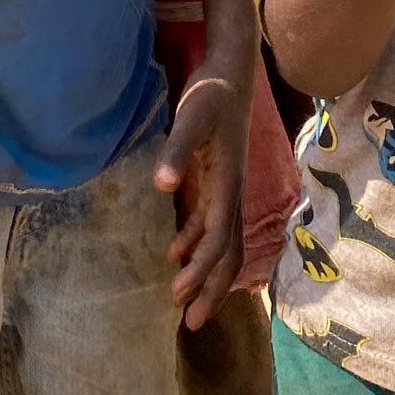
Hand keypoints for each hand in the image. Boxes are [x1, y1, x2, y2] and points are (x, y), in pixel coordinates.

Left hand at [155, 62, 248, 329]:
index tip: (179, 298)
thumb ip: (176, 150)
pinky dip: (195, 243)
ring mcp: (227, 187)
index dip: (201, 272)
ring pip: (222, 243)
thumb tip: (161, 185)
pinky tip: (175, 252)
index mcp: (228, 185)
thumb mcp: (190, 117)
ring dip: (205, 273)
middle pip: (228, 254)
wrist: (230, 71)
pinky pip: (211, 223)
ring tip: (184, 302)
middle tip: (192, 324)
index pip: (218, 242)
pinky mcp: (218, 178)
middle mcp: (233, 193)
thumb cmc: (211, 93)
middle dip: (212, 290)